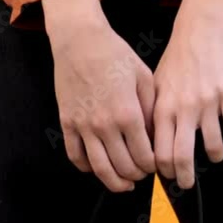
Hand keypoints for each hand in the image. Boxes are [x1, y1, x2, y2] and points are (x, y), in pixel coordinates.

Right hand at [43, 0, 156, 192]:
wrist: (79, 39)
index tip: (155, 164)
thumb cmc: (114, 53)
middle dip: (137, 175)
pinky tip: (97, 166)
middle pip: (123, 167)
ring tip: (123, 182)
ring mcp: (83, 126)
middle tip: (142, 173)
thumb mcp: (142, 75)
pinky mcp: (67, 122)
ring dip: (114, 182)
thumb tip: (153, 135)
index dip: (152, 165)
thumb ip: (150, 108)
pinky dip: (87, 168)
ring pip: (100, 169)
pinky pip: (76, 156)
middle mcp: (105, 125)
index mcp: (128, 113)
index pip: (144, 155)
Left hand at [152, 0, 222, 188]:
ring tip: (213, 156)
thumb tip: (151, 145)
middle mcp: (185, 107)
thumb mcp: (156, 84)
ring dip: (214, 157)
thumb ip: (154, 114)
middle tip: (186, 183)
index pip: (161, 151)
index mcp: (164, 106)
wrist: (200, 32)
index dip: (164, 169)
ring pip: (213, 147)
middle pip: (183, 157)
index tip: (167, 173)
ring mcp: (208, 102)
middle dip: (185, 178)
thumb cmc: (176, 59)